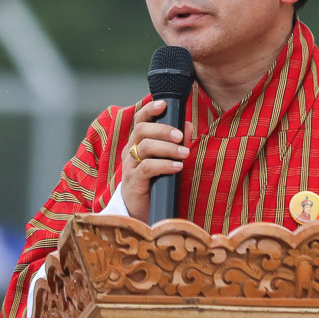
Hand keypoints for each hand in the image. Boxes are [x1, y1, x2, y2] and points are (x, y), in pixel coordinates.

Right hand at [120, 98, 187, 220]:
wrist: (142, 212)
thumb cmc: (155, 183)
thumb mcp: (166, 160)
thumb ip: (176, 143)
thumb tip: (188, 125)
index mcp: (137, 143)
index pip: (140, 121)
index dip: (150, 110)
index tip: (164, 105)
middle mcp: (130, 152)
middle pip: (142, 131)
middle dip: (163, 130)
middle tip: (181, 137)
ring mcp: (130, 166)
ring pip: (145, 147)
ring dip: (167, 148)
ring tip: (185, 153)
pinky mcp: (133, 182)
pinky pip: (147, 167)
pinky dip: (164, 164)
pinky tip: (177, 166)